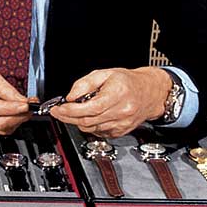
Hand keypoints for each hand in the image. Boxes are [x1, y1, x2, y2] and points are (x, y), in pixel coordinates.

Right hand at [0, 60, 31, 134]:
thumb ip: (6, 89)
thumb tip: (23, 101)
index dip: (14, 109)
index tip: (28, 104)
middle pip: (0, 124)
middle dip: (19, 117)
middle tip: (31, 107)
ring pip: (0, 130)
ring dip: (16, 122)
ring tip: (23, 110)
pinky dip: (8, 124)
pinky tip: (13, 114)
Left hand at [48, 67, 171, 137]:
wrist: (149, 93)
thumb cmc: (128, 82)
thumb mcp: (105, 73)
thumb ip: (85, 84)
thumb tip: (70, 97)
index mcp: (117, 95)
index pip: (89, 108)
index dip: (70, 110)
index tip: (57, 108)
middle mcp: (121, 112)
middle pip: (87, 121)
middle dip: (68, 117)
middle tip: (58, 112)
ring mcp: (121, 124)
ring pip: (91, 129)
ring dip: (77, 122)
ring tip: (72, 112)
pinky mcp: (120, 132)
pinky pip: (98, 132)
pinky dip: (89, 126)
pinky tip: (89, 117)